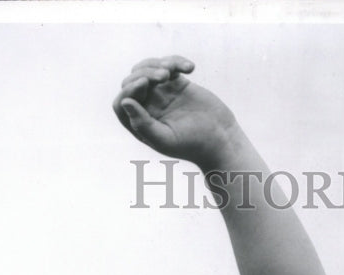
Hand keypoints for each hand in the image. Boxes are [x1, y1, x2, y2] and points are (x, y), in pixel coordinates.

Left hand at [113, 56, 237, 168]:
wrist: (220, 138)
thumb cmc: (193, 144)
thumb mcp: (166, 139)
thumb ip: (143, 124)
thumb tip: (125, 102)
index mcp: (140, 124)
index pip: (123, 101)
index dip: (129, 89)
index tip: (144, 83)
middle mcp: (147, 107)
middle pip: (133, 81)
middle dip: (145, 73)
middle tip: (164, 76)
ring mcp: (161, 94)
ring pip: (147, 68)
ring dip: (157, 64)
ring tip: (172, 72)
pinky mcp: (177, 84)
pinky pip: (169, 64)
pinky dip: (177, 61)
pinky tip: (190, 68)